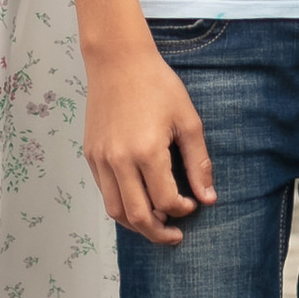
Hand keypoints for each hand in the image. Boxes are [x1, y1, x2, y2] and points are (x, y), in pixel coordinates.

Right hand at [82, 40, 215, 245]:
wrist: (118, 61)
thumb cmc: (157, 85)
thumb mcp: (188, 121)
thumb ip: (199, 163)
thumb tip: (208, 197)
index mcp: (147, 151)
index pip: (165, 200)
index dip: (182, 210)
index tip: (193, 204)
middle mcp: (119, 160)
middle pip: (137, 216)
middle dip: (159, 233)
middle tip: (175, 236)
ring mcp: (101, 159)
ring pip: (115, 210)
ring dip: (137, 224)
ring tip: (156, 223)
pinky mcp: (91, 154)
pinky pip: (105, 192)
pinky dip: (121, 205)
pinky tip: (139, 199)